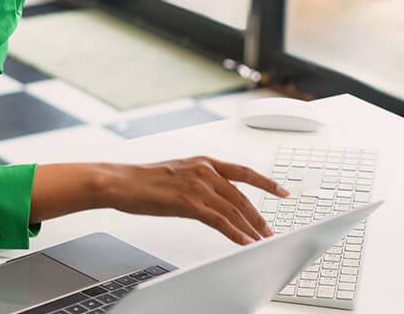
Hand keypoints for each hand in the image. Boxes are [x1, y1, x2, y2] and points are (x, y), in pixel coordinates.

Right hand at [101, 156, 288, 244]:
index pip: (244, 171)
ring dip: (251, 227)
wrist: (120, 181)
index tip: (283, 191)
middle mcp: (205, 170)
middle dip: (259, 215)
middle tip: (270, 230)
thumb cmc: (144, 180)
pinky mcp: (188, 203)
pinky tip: (244, 241)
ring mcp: (197, 186)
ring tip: (261, 240)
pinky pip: (219, 221)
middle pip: (242, 195)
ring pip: (234, 209)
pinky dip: (235, 233)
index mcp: (204, 161)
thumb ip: (199, 181)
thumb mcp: (179, 173)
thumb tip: (213, 197)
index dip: (266, 182)